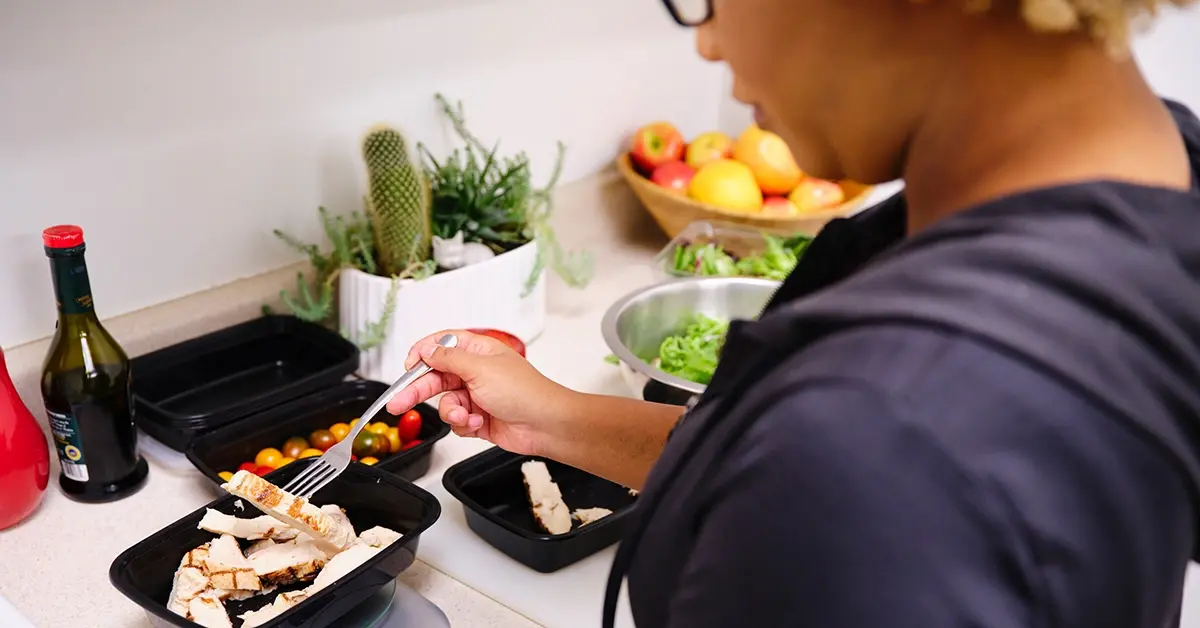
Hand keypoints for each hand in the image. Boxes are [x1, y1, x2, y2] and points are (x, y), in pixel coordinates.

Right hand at [385, 330, 574, 455]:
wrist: (546, 425)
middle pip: (435, 377)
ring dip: (452, 413)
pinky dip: (463, 425)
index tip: (407, 366)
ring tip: (466, 417)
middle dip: (416, 390)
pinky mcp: (478, 418)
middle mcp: (475, 372)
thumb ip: (448, 359)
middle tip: (397, 402)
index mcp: (478, 351)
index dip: (422, 354)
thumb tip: (426, 350)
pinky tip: (478, 424)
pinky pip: (456, 422)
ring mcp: (476, 396)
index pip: (441, 345)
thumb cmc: (524, 392)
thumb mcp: (480, 369)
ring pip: (444, 403)